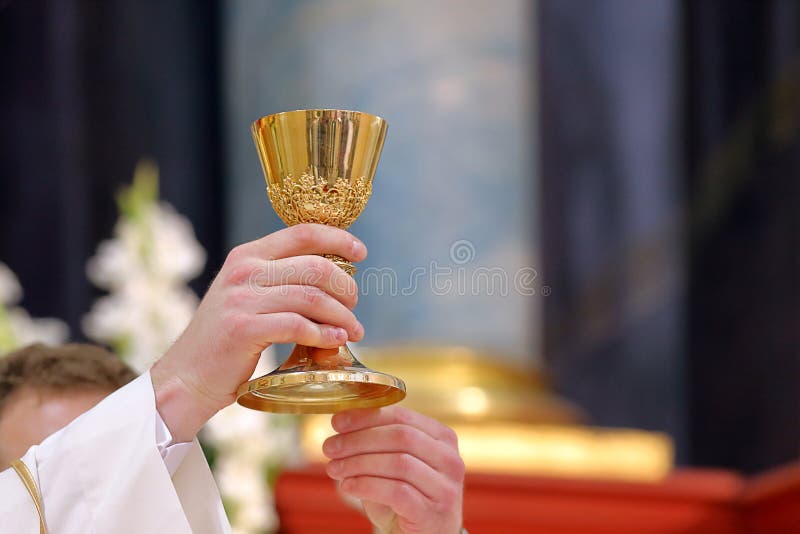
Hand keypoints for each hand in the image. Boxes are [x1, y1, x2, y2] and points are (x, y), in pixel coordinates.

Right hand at [151, 223, 365, 441]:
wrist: (186, 377)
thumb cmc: (226, 340)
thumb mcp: (247, 296)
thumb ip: (280, 281)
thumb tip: (336, 278)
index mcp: (247, 256)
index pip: (303, 232)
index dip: (338, 239)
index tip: (361, 252)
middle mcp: (244, 271)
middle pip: (316, 266)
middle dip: (346, 286)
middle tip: (354, 307)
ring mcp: (242, 299)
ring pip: (312, 297)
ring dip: (342, 316)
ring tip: (353, 331)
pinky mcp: (243, 329)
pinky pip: (298, 325)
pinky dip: (324, 334)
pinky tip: (335, 341)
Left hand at [323, 406, 464, 533]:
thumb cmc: (407, 497)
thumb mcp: (393, 465)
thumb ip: (376, 443)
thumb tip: (341, 424)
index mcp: (442, 438)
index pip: (402, 417)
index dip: (366, 417)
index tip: (337, 423)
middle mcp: (450, 459)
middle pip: (400, 437)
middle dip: (359, 439)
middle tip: (330, 447)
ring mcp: (444, 487)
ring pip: (398, 462)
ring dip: (358, 463)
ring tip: (333, 468)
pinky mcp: (432, 513)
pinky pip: (396, 491)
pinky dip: (366, 485)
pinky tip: (347, 486)